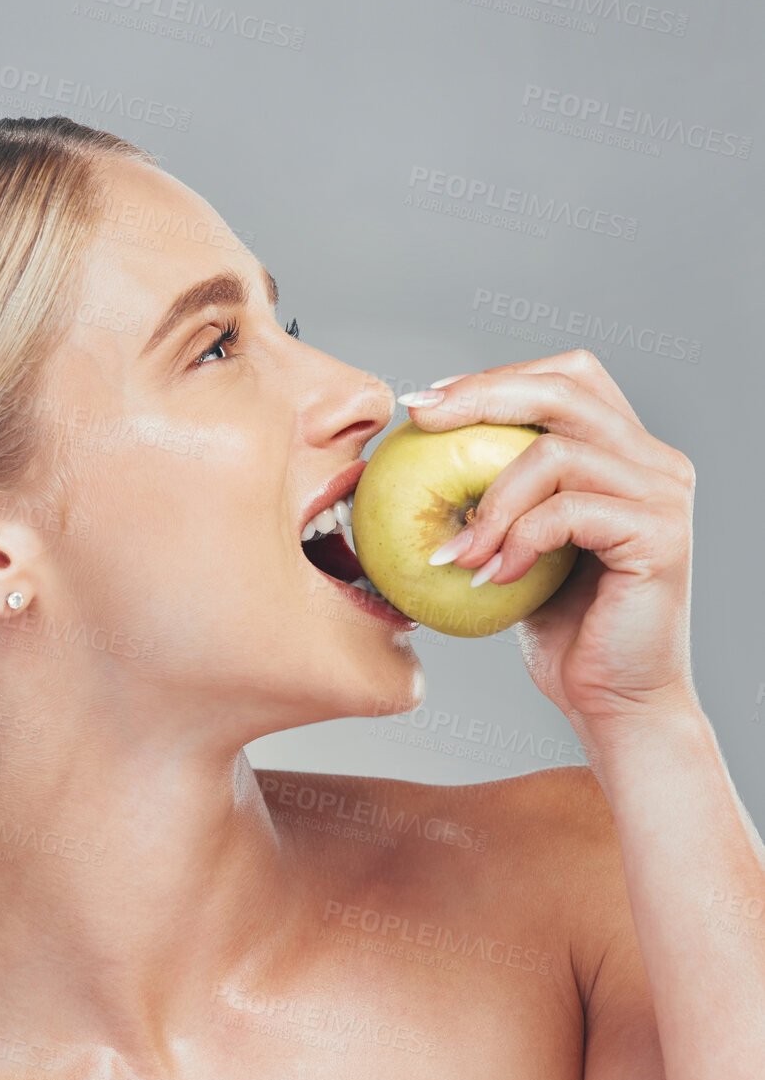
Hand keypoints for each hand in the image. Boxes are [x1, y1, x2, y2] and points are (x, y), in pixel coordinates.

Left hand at [401, 349, 699, 728]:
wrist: (614, 702)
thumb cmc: (564, 630)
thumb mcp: (517, 547)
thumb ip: (495, 496)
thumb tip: (416, 454)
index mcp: (626, 454)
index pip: (565, 379)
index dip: (494, 377)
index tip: (425, 405)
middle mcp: (655, 463)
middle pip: (565, 388)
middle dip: (482, 397)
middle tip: (421, 424)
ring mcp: (663, 496)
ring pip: (556, 453)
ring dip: (491, 501)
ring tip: (459, 553)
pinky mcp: (659, 535)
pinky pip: (568, 510)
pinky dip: (518, 539)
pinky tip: (496, 576)